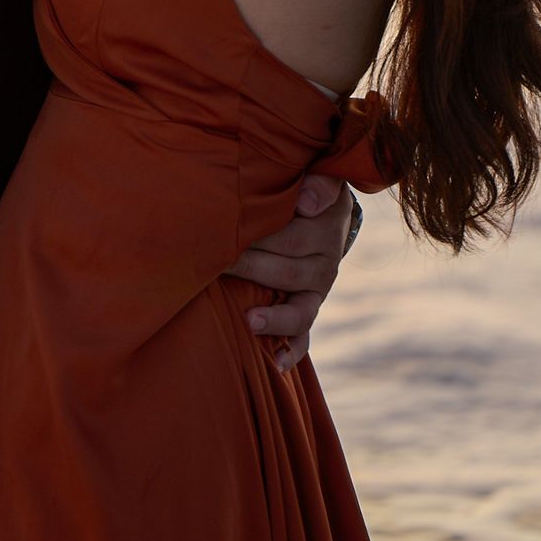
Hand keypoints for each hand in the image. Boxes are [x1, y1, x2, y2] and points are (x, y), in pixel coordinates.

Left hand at [225, 174, 355, 373]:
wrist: (322, 204)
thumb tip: (306, 201)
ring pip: (300, 309)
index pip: (294, 236)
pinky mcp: (309, 307)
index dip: (264, 236)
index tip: (234, 233)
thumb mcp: (321, 174)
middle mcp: (325, 262)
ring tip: (248, 320)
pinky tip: (277, 365)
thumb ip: (320, 183)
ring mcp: (318, 289)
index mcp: (325, 228)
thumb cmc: (305, 184)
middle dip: (250, 267)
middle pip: (287, 272)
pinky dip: (292, 351)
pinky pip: (305, 335)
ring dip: (273, 317)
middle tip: (216, 262)